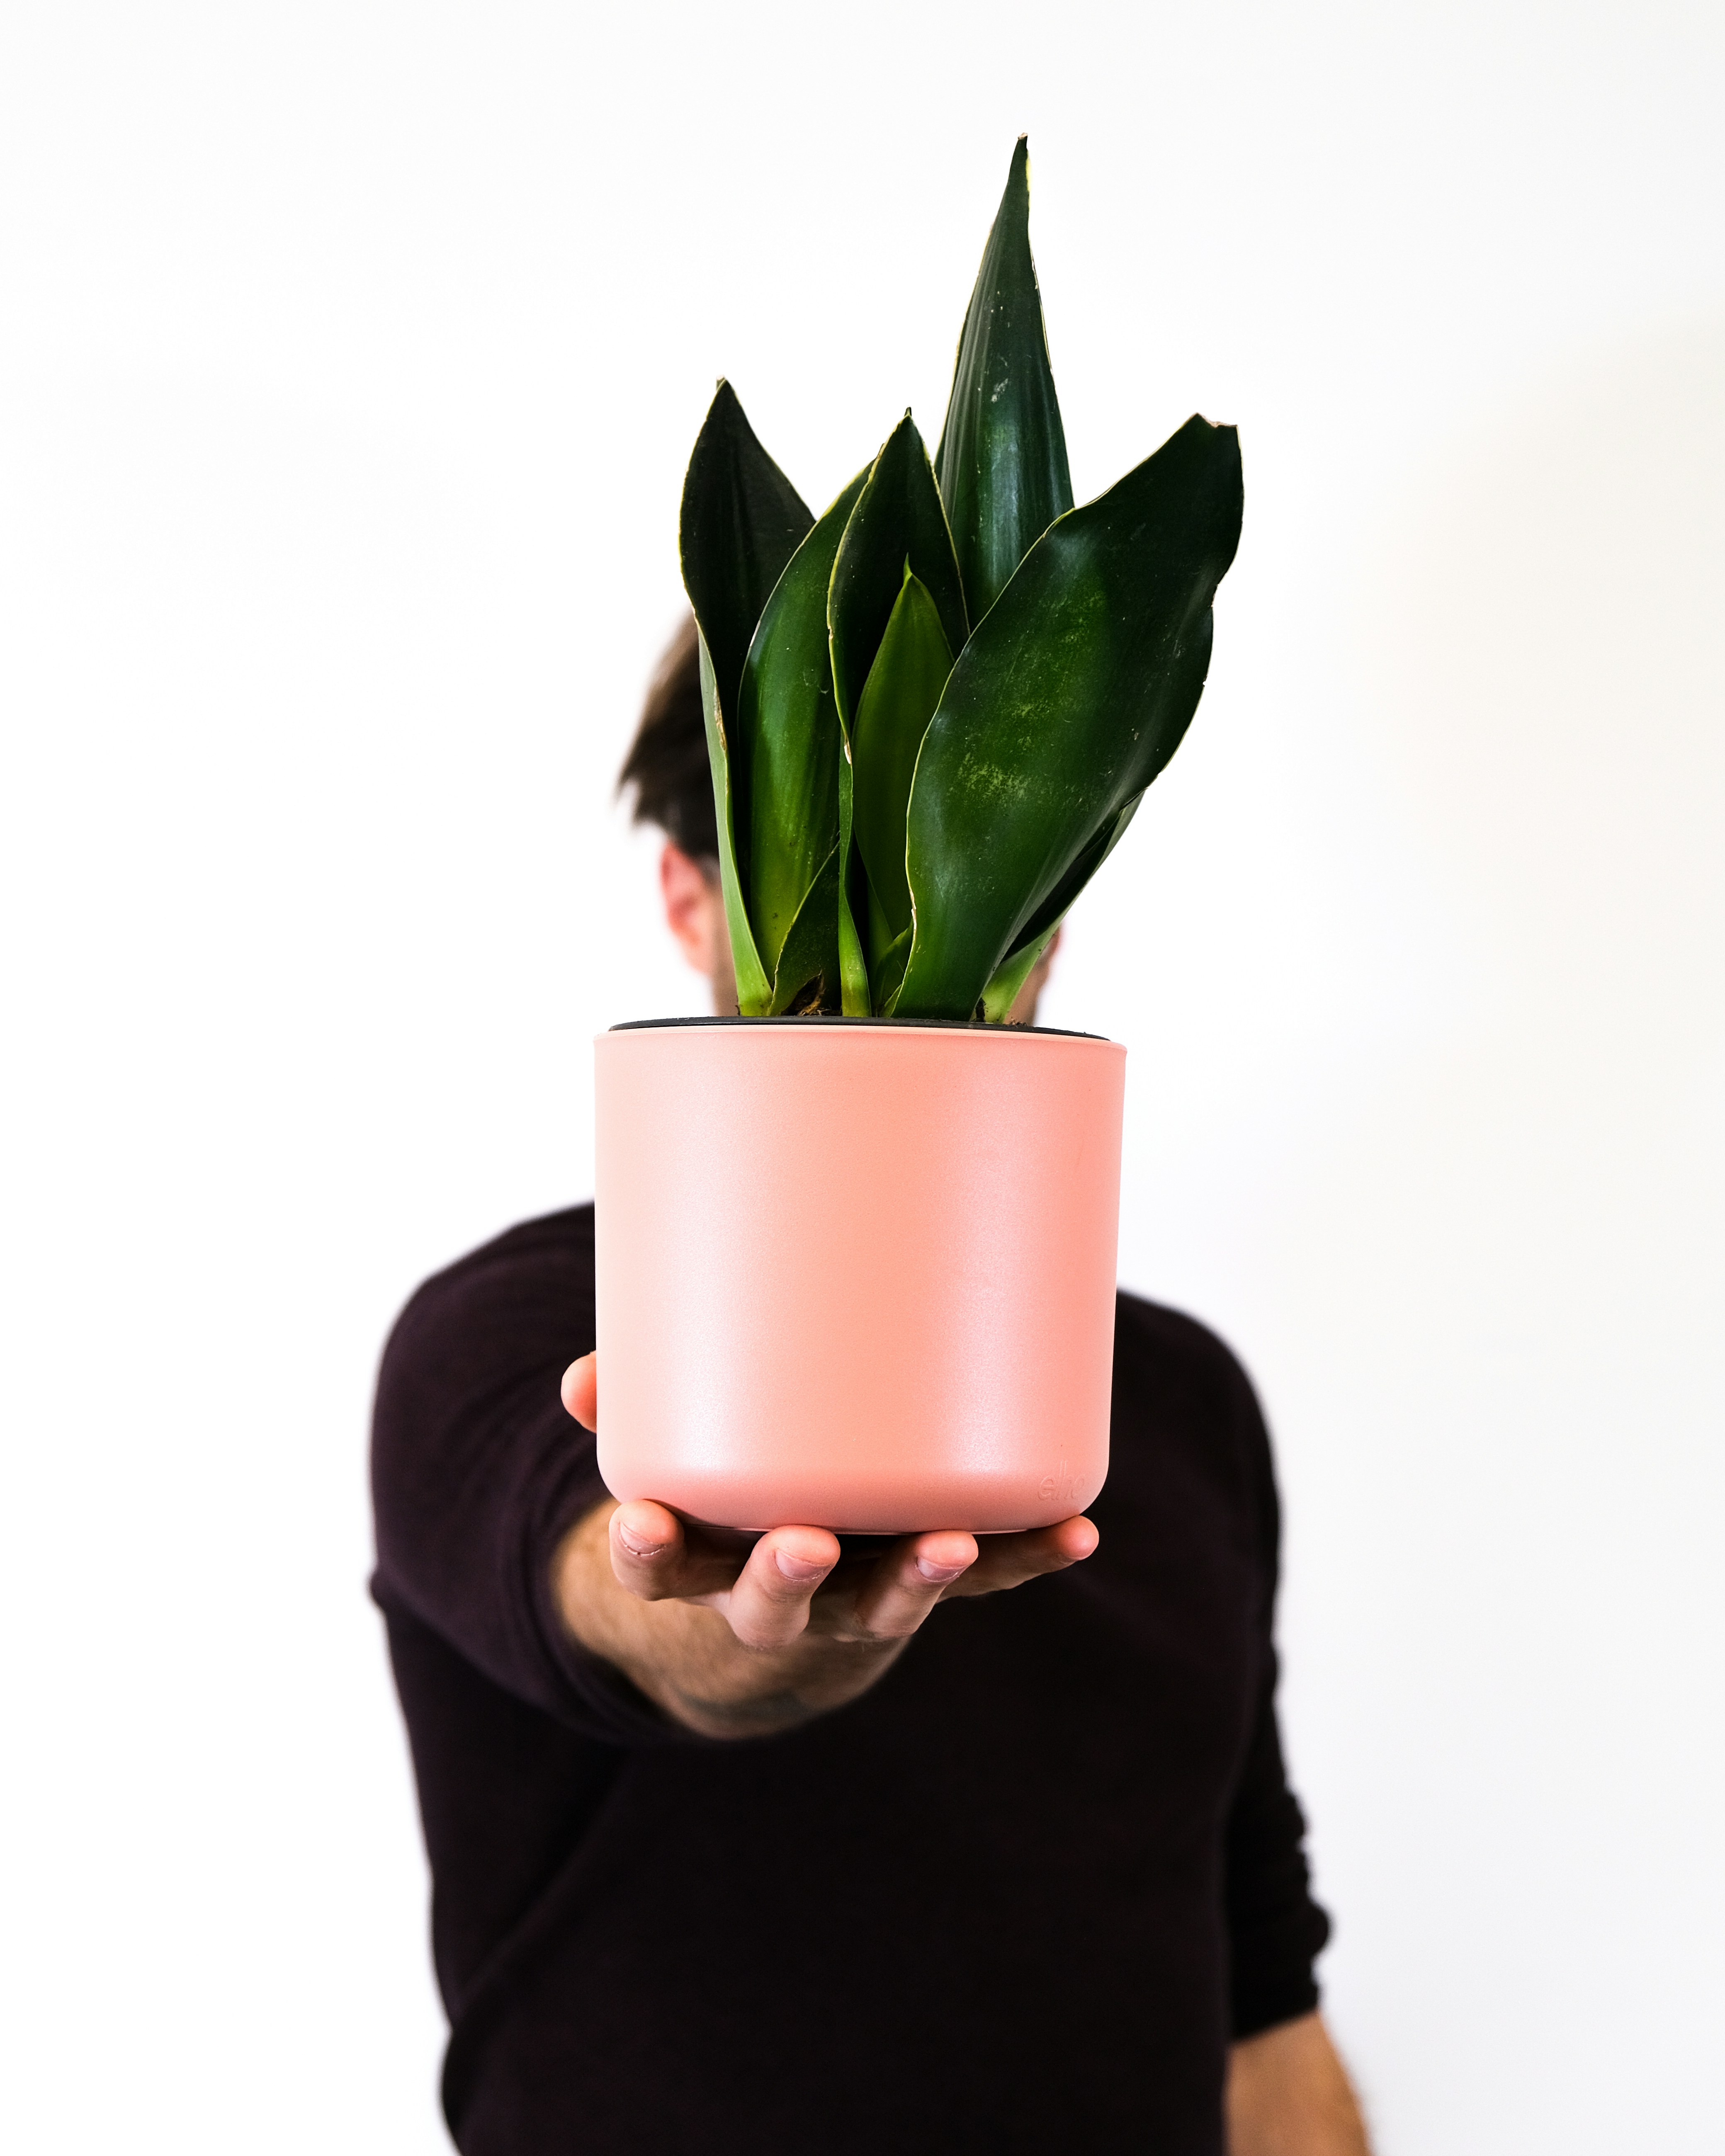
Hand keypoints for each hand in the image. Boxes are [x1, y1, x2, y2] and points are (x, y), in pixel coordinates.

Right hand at [554, 1352, 1098, 1737]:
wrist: (783, 1623)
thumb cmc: (722, 1505)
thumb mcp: (670, 1467)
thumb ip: (631, 1410)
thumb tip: (583, 1377)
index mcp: (701, 1566)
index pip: (660, 1570)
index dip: (647, 1553)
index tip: (642, 1524)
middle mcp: (776, 1597)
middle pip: (773, 1602)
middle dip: (787, 1574)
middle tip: (804, 1542)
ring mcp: (856, 1599)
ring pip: (885, 1602)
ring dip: (919, 1578)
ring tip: (949, 1543)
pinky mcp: (925, 1585)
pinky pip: (984, 1579)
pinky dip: (1028, 1557)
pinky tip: (1078, 1533)